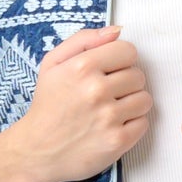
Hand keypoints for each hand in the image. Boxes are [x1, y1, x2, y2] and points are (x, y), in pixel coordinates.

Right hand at [13, 25, 151, 181]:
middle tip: (106, 94)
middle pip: (138, 75)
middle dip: (125, 83)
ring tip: (110, 110)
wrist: (36, 150)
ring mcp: (108, 117)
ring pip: (145, 99)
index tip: (109, 71)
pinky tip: (113, 126)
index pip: (128, 51)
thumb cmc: (47, 105)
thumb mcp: (53, 64)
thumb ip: (84, 40)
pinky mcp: (117, 141)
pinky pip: (143, 123)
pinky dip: (132, 125)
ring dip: (131, 104)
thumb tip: (117, 31)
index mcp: (82, 67)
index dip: (120, 60)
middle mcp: (97, 90)